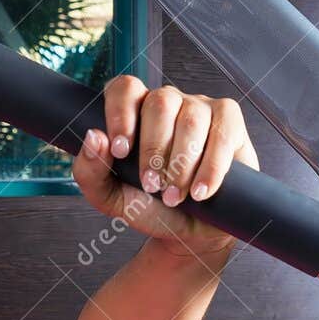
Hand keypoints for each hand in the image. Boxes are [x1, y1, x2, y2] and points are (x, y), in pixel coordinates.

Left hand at [71, 77, 258, 259]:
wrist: (190, 230)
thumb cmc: (149, 207)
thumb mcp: (111, 198)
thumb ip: (90, 172)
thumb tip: (93, 136)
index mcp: (133, 112)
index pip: (124, 89)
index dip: (121, 114)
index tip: (120, 150)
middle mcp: (166, 103)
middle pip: (159, 103)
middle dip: (153, 149)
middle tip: (152, 185)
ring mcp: (199, 109)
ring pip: (191, 119)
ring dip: (181, 163)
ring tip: (174, 196)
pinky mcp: (229, 123)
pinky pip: (223, 132)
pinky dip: (211, 166)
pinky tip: (201, 191)